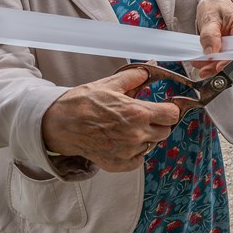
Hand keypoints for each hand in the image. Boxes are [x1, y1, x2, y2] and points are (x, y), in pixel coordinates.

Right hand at [41, 67, 180, 171]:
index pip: (172, 115)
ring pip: (151, 145)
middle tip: (145, 116)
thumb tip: (149, 68)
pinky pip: (138, 160)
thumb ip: (134, 77)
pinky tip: (123, 142)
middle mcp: (136, 135)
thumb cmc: (82, 103)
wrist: (59, 124)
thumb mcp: (110, 84)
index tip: (164, 107)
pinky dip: (134, 152)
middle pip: (165, 131)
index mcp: (137, 113)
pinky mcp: (117, 164)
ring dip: (146, 137)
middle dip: (159, 122)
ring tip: (129, 128)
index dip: (169, 109)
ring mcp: (127, 152)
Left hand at [192, 0, 232, 77]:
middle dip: (220, 65)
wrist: (214, 7)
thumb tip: (211, 52)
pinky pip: (224, 60)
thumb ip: (210, 34)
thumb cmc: (216, 8)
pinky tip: (204, 66)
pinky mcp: (230, 50)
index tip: (219, 65)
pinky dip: (213, 64)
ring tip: (202, 69)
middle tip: (205, 69)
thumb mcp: (210, 17)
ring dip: (215, 67)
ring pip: (230, 61)